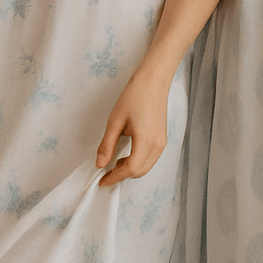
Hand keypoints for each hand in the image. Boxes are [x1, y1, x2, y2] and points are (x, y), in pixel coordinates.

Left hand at [96, 70, 169, 187]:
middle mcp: (157, 145)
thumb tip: (100, 164)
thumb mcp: (115, 121)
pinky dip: (138, 162)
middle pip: (139, 172)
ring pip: (146, 167)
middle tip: (105, 173)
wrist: (153, 82)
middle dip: (122, 175)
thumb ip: (107, 145)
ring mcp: (162, 143)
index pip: (130, 169)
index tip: (102, 181)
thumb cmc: (134, 96)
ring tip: (114, 163)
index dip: (115, 177)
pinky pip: (150, 159)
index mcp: (146, 141)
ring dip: (130, 170)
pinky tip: (127, 156)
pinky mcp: (162, 139)